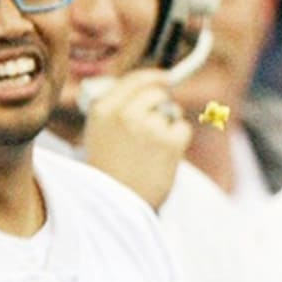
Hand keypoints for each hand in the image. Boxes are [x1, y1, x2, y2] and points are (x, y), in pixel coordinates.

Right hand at [83, 69, 191, 208]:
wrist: (118, 204)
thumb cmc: (110, 173)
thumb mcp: (99, 134)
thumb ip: (118, 109)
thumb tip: (148, 88)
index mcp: (103, 109)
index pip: (133, 80)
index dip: (153, 77)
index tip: (165, 77)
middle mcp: (124, 112)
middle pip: (157, 92)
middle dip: (163, 103)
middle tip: (159, 123)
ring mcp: (148, 126)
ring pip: (171, 113)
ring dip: (167, 128)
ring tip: (150, 152)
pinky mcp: (169, 141)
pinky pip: (182, 128)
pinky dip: (178, 141)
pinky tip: (163, 157)